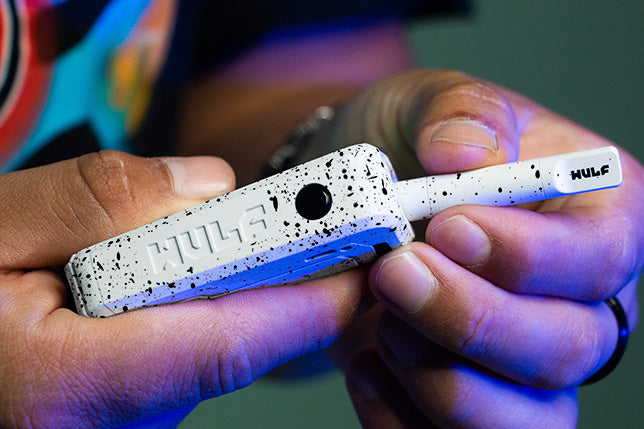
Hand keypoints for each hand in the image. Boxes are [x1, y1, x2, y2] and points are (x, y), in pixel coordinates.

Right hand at [0, 152, 366, 426]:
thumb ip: (97, 201)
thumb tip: (209, 188)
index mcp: (64, 388)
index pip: (221, 343)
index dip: (306, 298)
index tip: (365, 256)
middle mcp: (106, 425)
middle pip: (228, 343)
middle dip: (276, 280)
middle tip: (321, 220)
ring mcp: (118, 425)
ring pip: (209, 347)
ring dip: (229, 287)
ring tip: (227, 231)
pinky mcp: (123, 413)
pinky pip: (184, 355)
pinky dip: (198, 307)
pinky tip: (172, 270)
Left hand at [316, 70, 643, 426]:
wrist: (365, 202)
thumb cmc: (417, 148)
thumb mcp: (434, 102)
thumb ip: (462, 114)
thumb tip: (466, 154)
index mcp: (608, 213)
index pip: (600, 257)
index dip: (526, 255)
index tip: (448, 226)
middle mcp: (589, 299)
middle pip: (569, 347)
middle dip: (472, 319)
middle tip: (395, 272)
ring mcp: (540, 362)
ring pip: (527, 419)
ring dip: (443, 381)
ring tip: (382, 324)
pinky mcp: (490, 403)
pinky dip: (405, 418)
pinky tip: (367, 364)